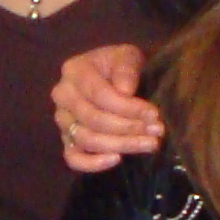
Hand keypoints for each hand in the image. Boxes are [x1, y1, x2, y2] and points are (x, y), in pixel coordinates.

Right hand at [51, 43, 161, 174]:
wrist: (118, 77)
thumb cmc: (123, 66)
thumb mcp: (128, 56)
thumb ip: (126, 68)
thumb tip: (125, 90)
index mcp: (74, 71)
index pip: (99, 94)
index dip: (127, 107)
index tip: (154, 114)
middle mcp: (63, 96)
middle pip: (93, 119)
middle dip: (128, 127)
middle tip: (157, 131)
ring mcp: (63, 120)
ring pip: (87, 140)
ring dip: (121, 145)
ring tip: (149, 144)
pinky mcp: (68, 140)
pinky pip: (73, 158)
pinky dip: (92, 163)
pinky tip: (118, 159)